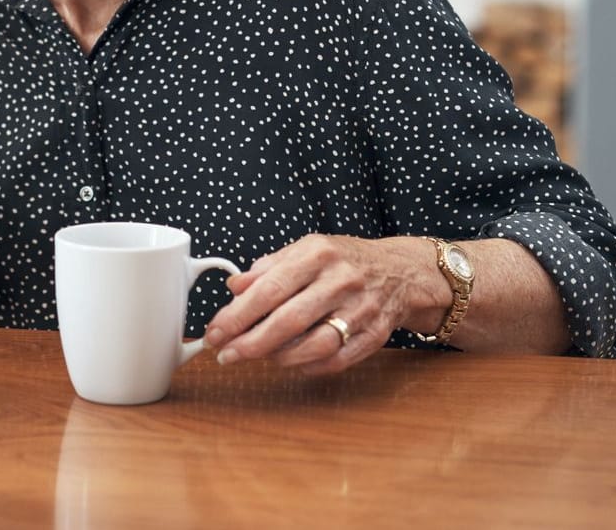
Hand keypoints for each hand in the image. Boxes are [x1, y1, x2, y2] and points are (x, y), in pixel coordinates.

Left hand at [202, 235, 437, 375]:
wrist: (400, 272)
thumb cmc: (343, 261)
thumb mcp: (305, 250)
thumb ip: (268, 268)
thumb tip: (234, 287)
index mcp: (317, 254)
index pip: (269, 288)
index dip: (238, 315)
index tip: (216, 332)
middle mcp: (341, 281)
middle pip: (289, 321)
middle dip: (251, 343)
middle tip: (227, 354)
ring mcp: (362, 310)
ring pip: (315, 345)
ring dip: (279, 357)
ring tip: (258, 356)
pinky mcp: (375, 334)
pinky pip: (337, 360)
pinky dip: (309, 367)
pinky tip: (291, 363)